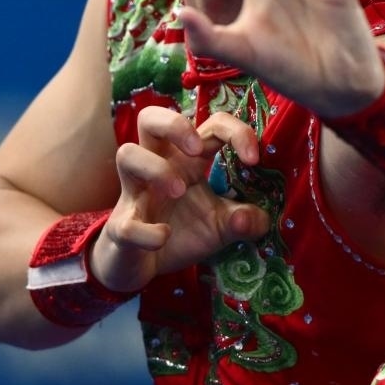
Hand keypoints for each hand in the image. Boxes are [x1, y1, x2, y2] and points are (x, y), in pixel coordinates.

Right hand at [90, 107, 269, 291]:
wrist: (142, 266)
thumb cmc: (182, 231)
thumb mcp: (221, 225)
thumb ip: (244, 220)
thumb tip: (262, 218)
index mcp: (186, 160)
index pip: (209, 124)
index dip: (235, 131)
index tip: (253, 159)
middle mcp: (158, 166)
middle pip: (150, 118)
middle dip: (174, 124)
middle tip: (196, 150)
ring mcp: (135, 194)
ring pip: (127, 154)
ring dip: (155, 168)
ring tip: (178, 191)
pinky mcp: (122, 228)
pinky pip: (125, 223)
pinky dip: (146, 231)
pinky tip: (163, 237)